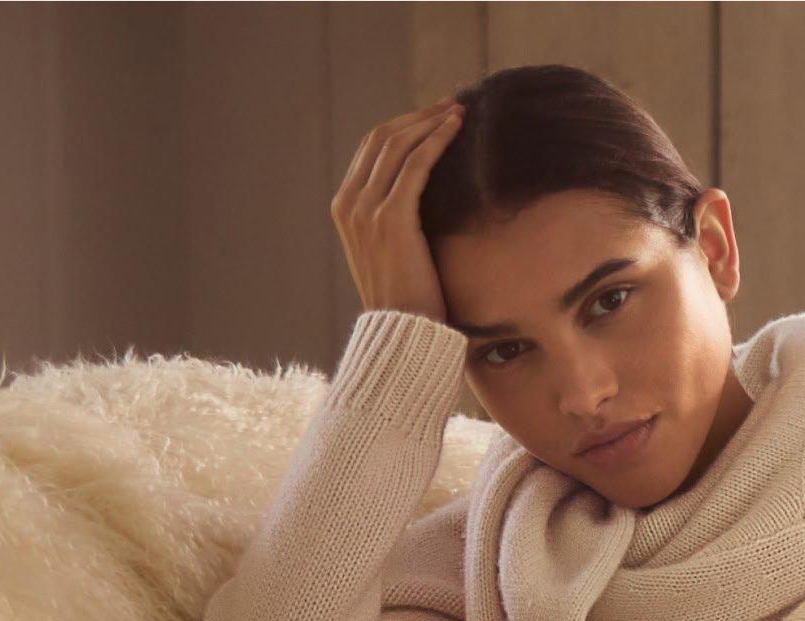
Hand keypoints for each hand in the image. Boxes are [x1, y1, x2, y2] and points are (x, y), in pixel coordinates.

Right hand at [334, 98, 463, 323]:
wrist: (403, 331)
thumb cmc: (408, 298)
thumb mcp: (393, 250)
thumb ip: (395, 219)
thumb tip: (421, 195)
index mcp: (345, 207)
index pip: (371, 149)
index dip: (404, 125)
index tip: (434, 116)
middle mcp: (349, 203)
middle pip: (381, 138)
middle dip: (418, 116)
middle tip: (451, 104)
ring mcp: (366, 210)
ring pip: (398, 145)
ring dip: (430, 122)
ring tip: (459, 111)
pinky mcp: (391, 218)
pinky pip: (415, 165)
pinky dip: (436, 141)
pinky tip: (456, 129)